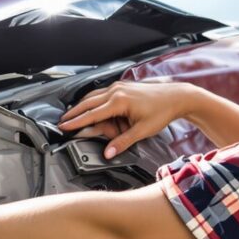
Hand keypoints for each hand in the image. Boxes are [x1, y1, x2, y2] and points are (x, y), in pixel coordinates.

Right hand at [59, 79, 194, 159]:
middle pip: (87, 102)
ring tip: (71, 115)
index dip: (76, 122)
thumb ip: (123, 142)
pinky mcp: (122, 86)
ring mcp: (118, 86)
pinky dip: (92, 100)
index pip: (92, 113)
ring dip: (81, 105)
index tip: (64, 127)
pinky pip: (101, 93)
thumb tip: (108, 153)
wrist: (176, 96)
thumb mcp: (143, 130)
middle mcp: (116, 91)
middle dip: (73, 112)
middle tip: (61, 121)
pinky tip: (89, 106)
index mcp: (119, 102)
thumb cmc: (162, 111)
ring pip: (93, 96)